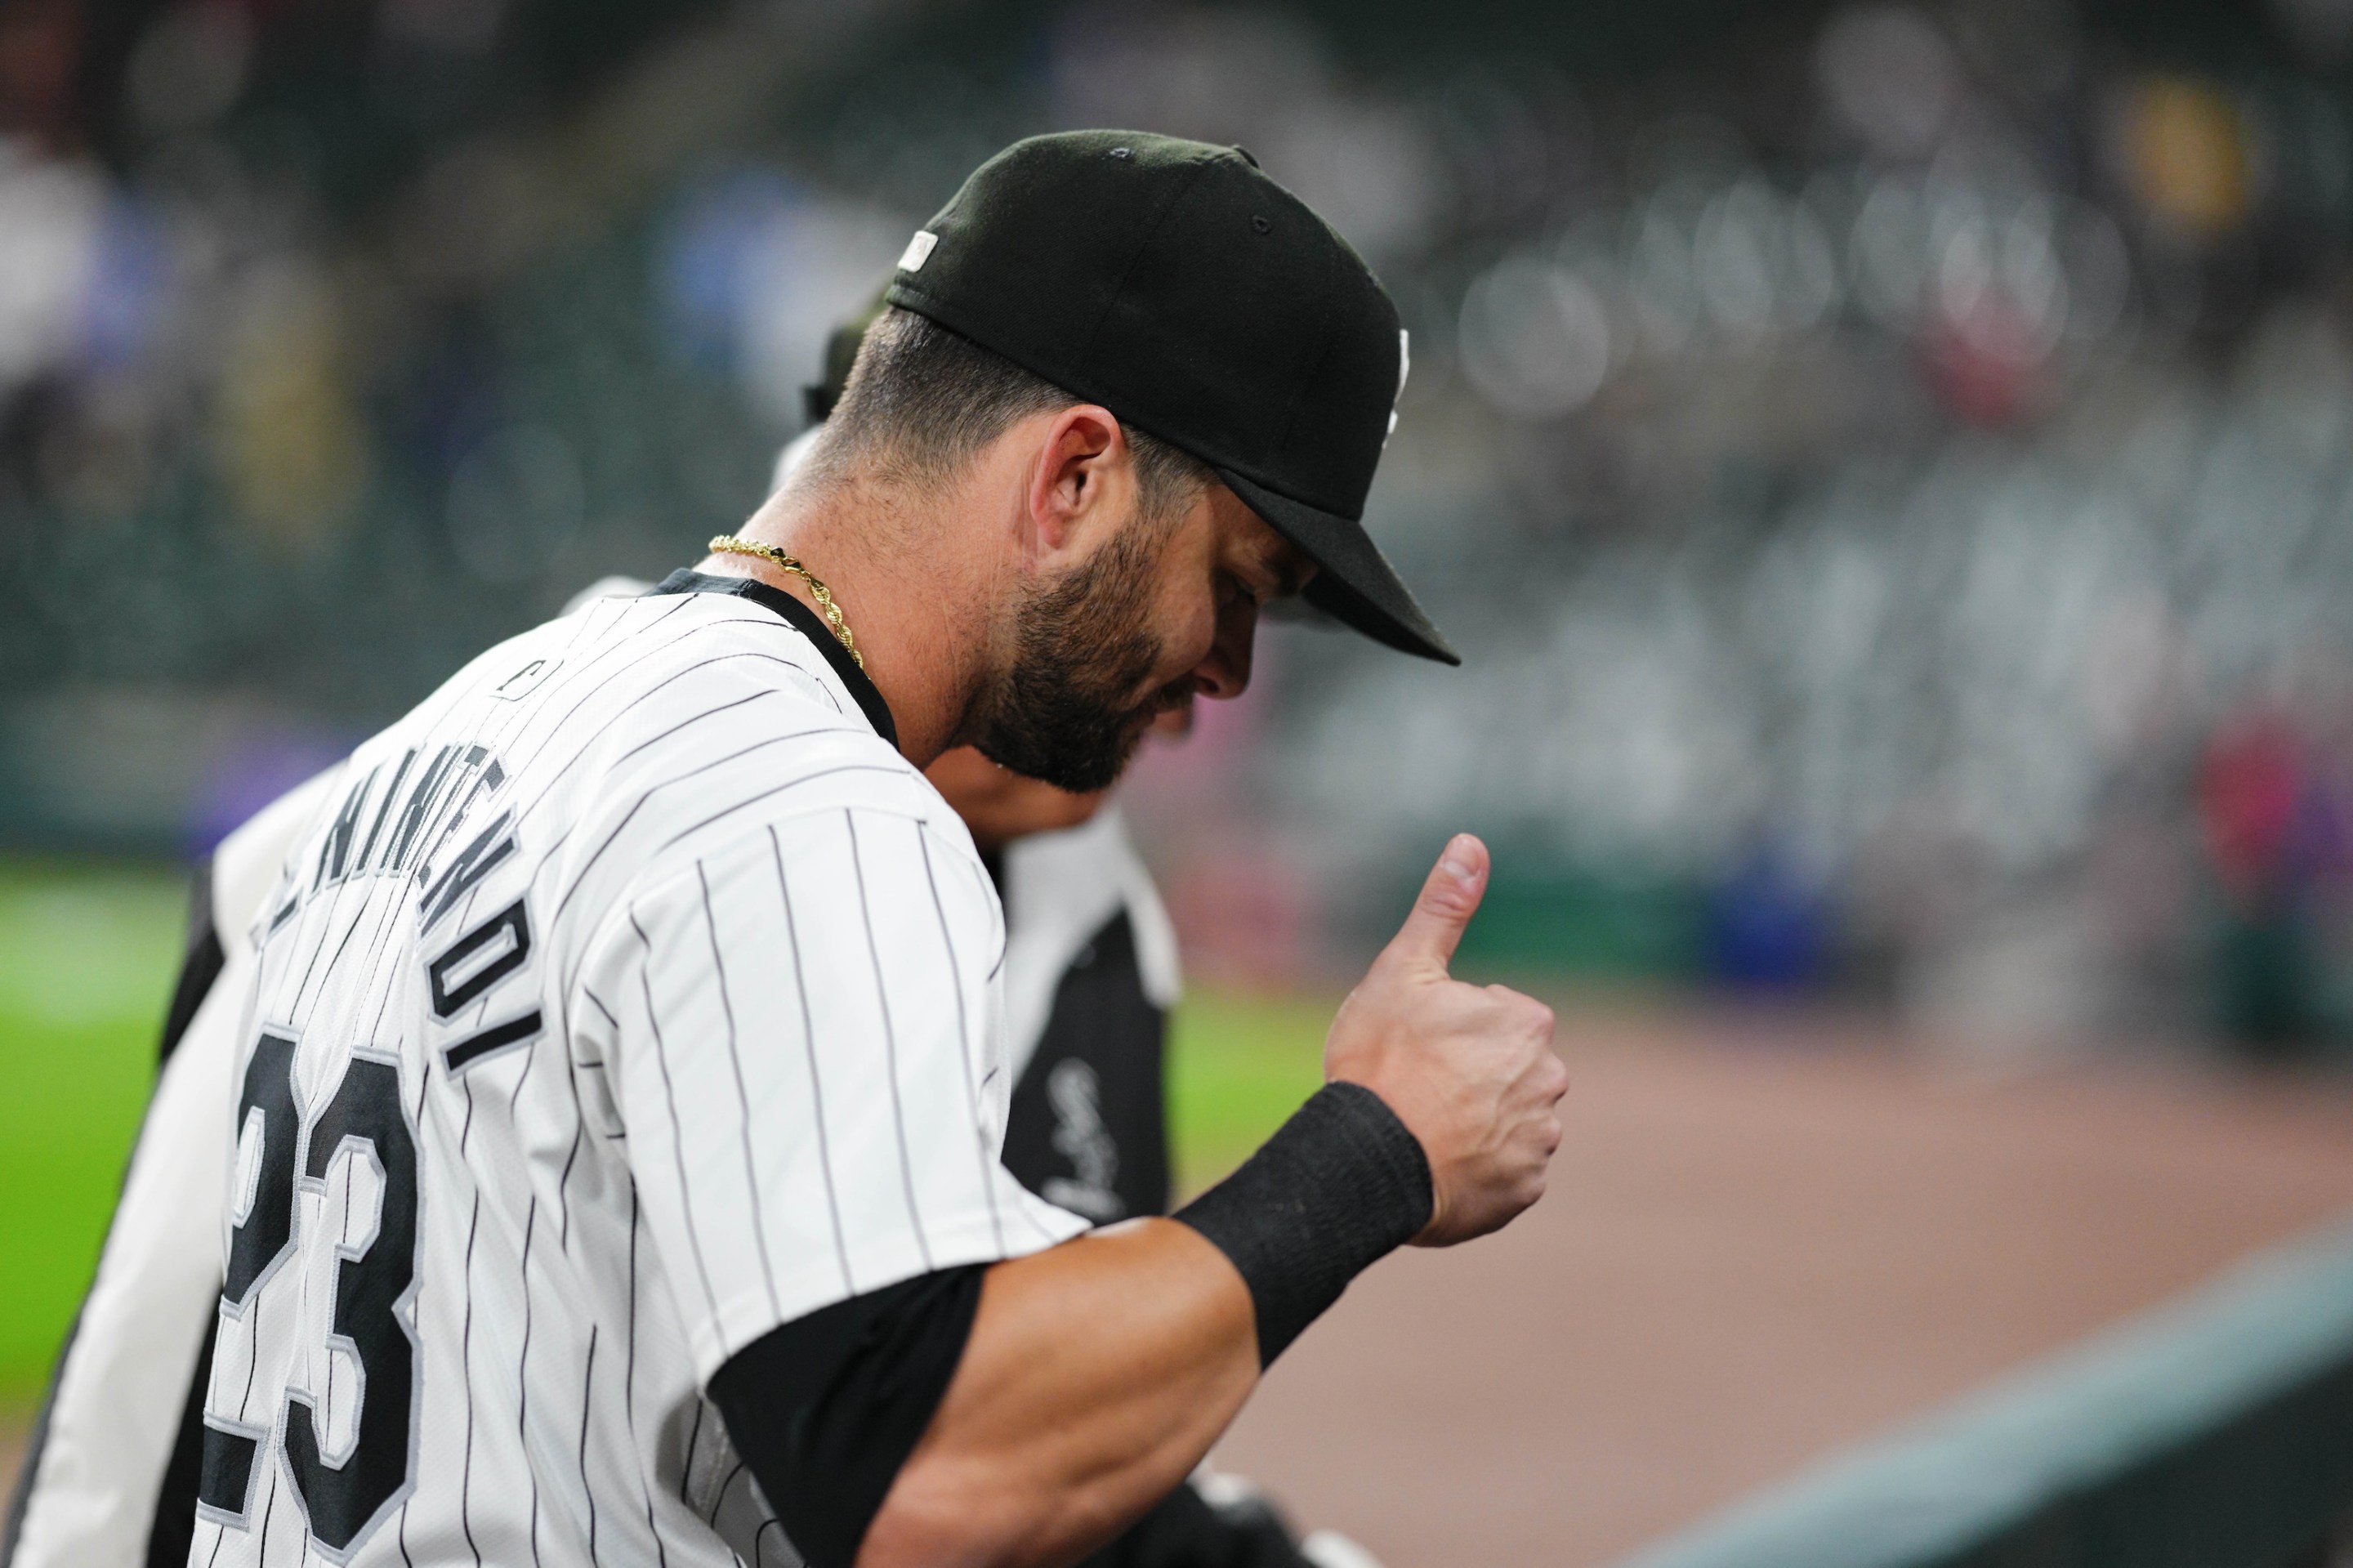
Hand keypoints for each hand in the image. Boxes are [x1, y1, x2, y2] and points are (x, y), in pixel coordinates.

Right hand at [1324, 834, 1566, 1246]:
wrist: (1368, 1161)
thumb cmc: (1383, 1061)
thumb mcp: (1404, 970)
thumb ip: (1443, 908)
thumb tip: (1471, 841)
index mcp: (1526, 1025)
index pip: (1502, 1018)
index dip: (1457, 1029)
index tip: (1421, 1045)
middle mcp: (1548, 1082)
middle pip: (1511, 1071)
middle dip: (1475, 1077)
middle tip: (1420, 1088)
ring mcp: (1538, 1141)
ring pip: (1510, 1122)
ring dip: (1479, 1124)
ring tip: (1425, 1129)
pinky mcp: (1523, 1192)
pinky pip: (1505, 1173)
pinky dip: (1479, 1169)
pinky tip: (1438, 1164)